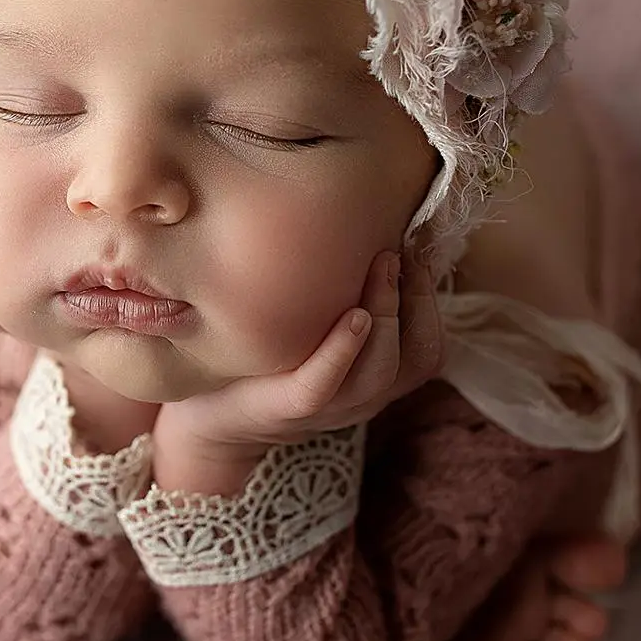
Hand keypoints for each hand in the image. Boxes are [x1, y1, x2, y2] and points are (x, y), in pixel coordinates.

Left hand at [157, 244, 444, 454]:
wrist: (210, 415)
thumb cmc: (268, 360)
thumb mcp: (314, 328)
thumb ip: (343, 296)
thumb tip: (363, 225)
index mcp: (376, 378)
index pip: (429, 349)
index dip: (431, 302)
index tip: (417, 254)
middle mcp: (363, 398)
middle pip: (415, 357)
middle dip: (414, 301)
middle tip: (394, 254)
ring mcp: (329, 408)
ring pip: (380, 372)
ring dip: (387, 314)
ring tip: (381, 269)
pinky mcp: (288, 409)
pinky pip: (323, 385)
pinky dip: (342, 351)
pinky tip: (352, 317)